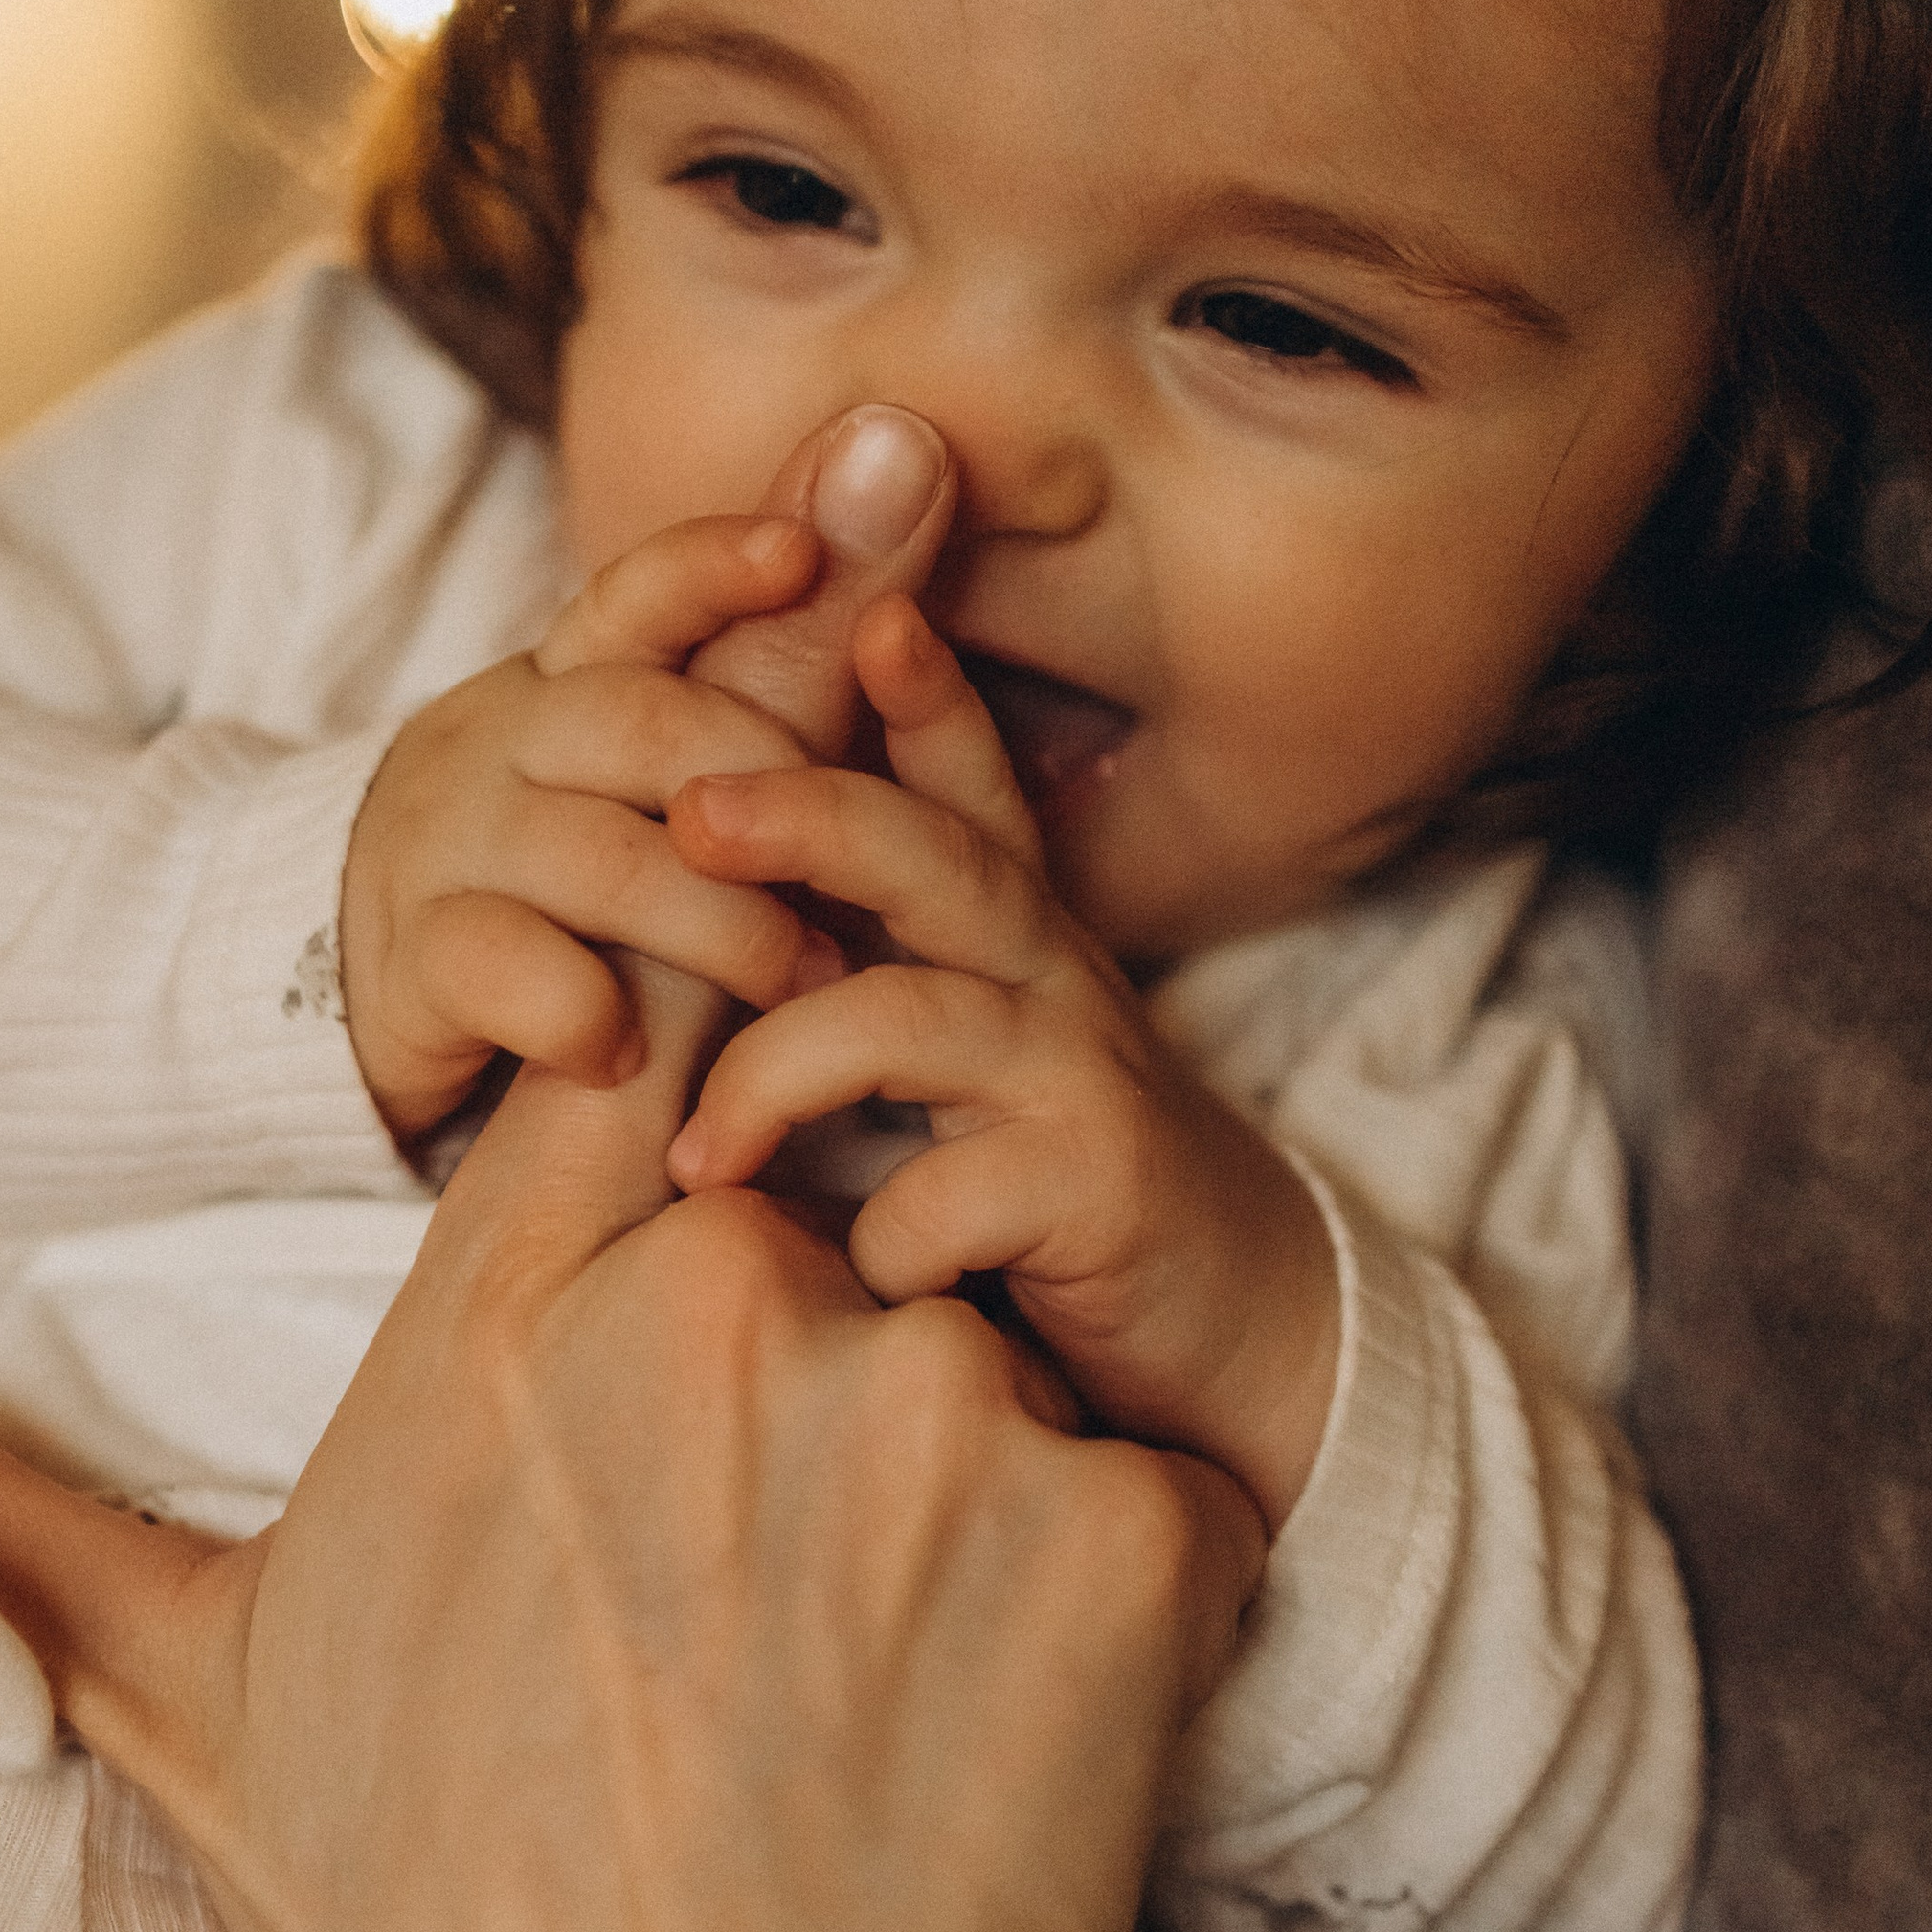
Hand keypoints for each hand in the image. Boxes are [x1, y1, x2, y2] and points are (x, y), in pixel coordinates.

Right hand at [0, 1086, 1466, 1931]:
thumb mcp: (196, 1698)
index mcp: (503, 1306)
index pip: (630, 1076)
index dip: (673, 1209)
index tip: (673, 1381)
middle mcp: (713, 1304)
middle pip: (827, 1215)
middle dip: (816, 1387)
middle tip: (771, 1620)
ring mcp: (935, 1404)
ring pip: (993, 1353)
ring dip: (961, 1506)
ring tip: (874, 1704)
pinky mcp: (1125, 1523)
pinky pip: (1148, 1492)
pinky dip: (1107, 1611)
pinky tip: (1001, 1756)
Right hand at [338, 407, 955, 1140]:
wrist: (384, 975)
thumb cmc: (581, 857)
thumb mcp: (679, 751)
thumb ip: (794, 632)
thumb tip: (908, 441)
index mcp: (580, 673)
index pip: (645, 593)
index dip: (717, 567)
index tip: (797, 553)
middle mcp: (508, 734)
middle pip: (641, 722)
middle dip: (766, 789)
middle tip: (864, 867)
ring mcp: (454, 842)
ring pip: (594, 855)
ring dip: (719, 924)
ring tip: (805, 982)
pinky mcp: (416, 957)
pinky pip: (497, 966)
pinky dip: (578, 1009)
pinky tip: (635, 1053)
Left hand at [663, 592, 1340, 1526]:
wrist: (1237, 1331)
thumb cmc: (1051, 1184)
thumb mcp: (961, 1052)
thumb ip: (864, 962)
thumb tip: (707, 857)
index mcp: (1006, 934)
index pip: (957, 786)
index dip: (914, 689)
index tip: (857, 600)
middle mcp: (1050, 976)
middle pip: (931, 856)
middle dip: (807, 814)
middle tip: (693, 810)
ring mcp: (1083, 1076)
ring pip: (912, 1018)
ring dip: (781, 1073)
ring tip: (697, 1157)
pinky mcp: (1105, 1189)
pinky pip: (955, 1190)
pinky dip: (885, 1236)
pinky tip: (856, 1279)